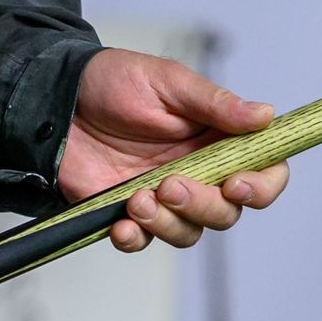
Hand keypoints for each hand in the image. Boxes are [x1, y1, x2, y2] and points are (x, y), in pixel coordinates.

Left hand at [56, 48, 290, 252]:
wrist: (55, 98)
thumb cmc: (112, 80)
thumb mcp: (166, 81)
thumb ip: (214, 103)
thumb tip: (266, 115)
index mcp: (215, 138)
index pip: (263, 171)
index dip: (262, 186)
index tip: (238, 184)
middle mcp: (195, 171)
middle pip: (227, 212)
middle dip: (205, 205)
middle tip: (170, 183)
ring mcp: (161, 195)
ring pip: (189, 232)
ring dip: (169, 223)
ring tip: (137, 197)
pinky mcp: (125, 210)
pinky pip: (142, 240)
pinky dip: (135, 239)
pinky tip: (122, 224)